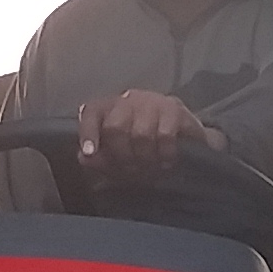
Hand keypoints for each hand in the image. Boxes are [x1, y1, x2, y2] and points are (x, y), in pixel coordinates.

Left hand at [78, 89, 216, 183]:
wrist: (188, 140)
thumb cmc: (146, 148)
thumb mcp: (120, 155)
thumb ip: (100, 157)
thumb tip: (84, 158)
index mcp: (111, 107)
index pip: (92, 113)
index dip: (88, 132)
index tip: (89, 153)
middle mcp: (129, 99)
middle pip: (115, 127)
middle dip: (121, 155)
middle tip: (131, 172)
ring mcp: (153, 102)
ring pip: (140, 134)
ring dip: (145, 158)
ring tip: (150, 169)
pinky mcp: (175, 109)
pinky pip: (164, 135)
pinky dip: (164, 154)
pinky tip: (167, 162)